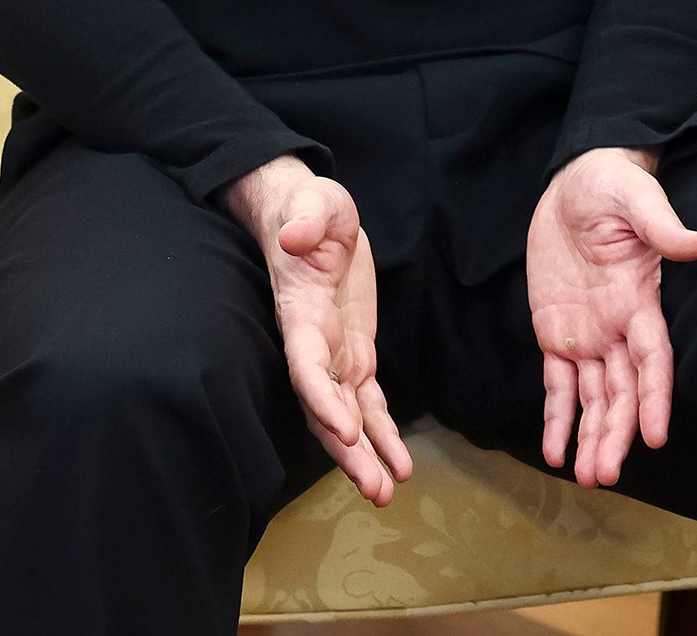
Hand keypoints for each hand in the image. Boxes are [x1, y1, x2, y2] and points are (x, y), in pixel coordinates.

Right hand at [223, 156, 412, 505]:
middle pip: (326, 407)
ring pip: (348, 414)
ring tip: (387, 491)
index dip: (323, 400)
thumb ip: (307, 220)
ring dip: (366, 455)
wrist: (310, 216)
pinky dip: (383, 432)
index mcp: (301, 315)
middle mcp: (314, 344)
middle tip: (374, 488)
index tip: (346, 431)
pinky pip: (369, 400)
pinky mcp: (356, 352)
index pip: (308, 366)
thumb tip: (297, 236)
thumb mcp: (314, 204)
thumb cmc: (309, 208)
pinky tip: (400, 465)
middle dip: (348, 450)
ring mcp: (335, 352)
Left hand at [529, 146, 696, 487]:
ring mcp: (588, 334)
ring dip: (593, 437)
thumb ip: (660, 224)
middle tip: (605, 475)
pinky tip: (555, 452)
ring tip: (587, 477)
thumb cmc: (611, 183)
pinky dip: (557, 418)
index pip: (652, 358)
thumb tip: (695, 245)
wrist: (574, 181)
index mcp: (638, 299)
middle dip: (617, 433)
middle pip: (622, 391)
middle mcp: (618, 326)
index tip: (656, 436)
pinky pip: (557, 384)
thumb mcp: (634, 197)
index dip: (655, 397)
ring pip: (594, 397)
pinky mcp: (556, 332)